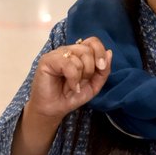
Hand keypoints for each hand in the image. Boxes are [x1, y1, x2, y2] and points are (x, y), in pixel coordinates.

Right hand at [9, 37, 111, 154]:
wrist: (51, 113)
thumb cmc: (68, 100)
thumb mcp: (91, 87)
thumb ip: (102, 71)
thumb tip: (109, 54)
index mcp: (76, 54)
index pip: (93, 41)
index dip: (100, 52)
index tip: (102, 68)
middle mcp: (65, 51)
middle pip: (89, 46)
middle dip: (93, 66)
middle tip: (85, 81)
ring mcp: (55, 56)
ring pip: (80, 54)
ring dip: (83, 74)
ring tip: (75, 86)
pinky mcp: (46, 62)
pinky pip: (68, 63)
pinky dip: (74, 76)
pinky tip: (70, 86)